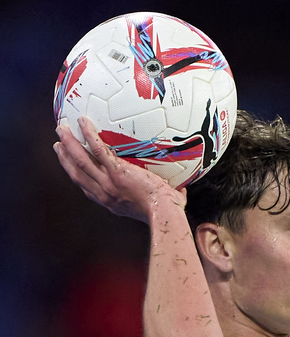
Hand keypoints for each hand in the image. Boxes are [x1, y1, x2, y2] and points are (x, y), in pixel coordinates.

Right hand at [53, 117, 185, 223]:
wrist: (164, 214)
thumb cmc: (167, 212)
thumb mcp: (161, 204)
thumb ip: (166, 194)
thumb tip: (183, 186)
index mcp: (111, 201)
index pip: (88, 188)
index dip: (76, 175)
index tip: (70, 165)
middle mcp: (105, 194)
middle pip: (78, 174)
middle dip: (66, 158)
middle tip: (58, 144)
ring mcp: (108, 183)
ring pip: (81, 161)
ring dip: (69, 144)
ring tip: (61, 129)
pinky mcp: (116, 172)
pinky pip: (98, 150)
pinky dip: (88, 135)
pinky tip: (82, 121)